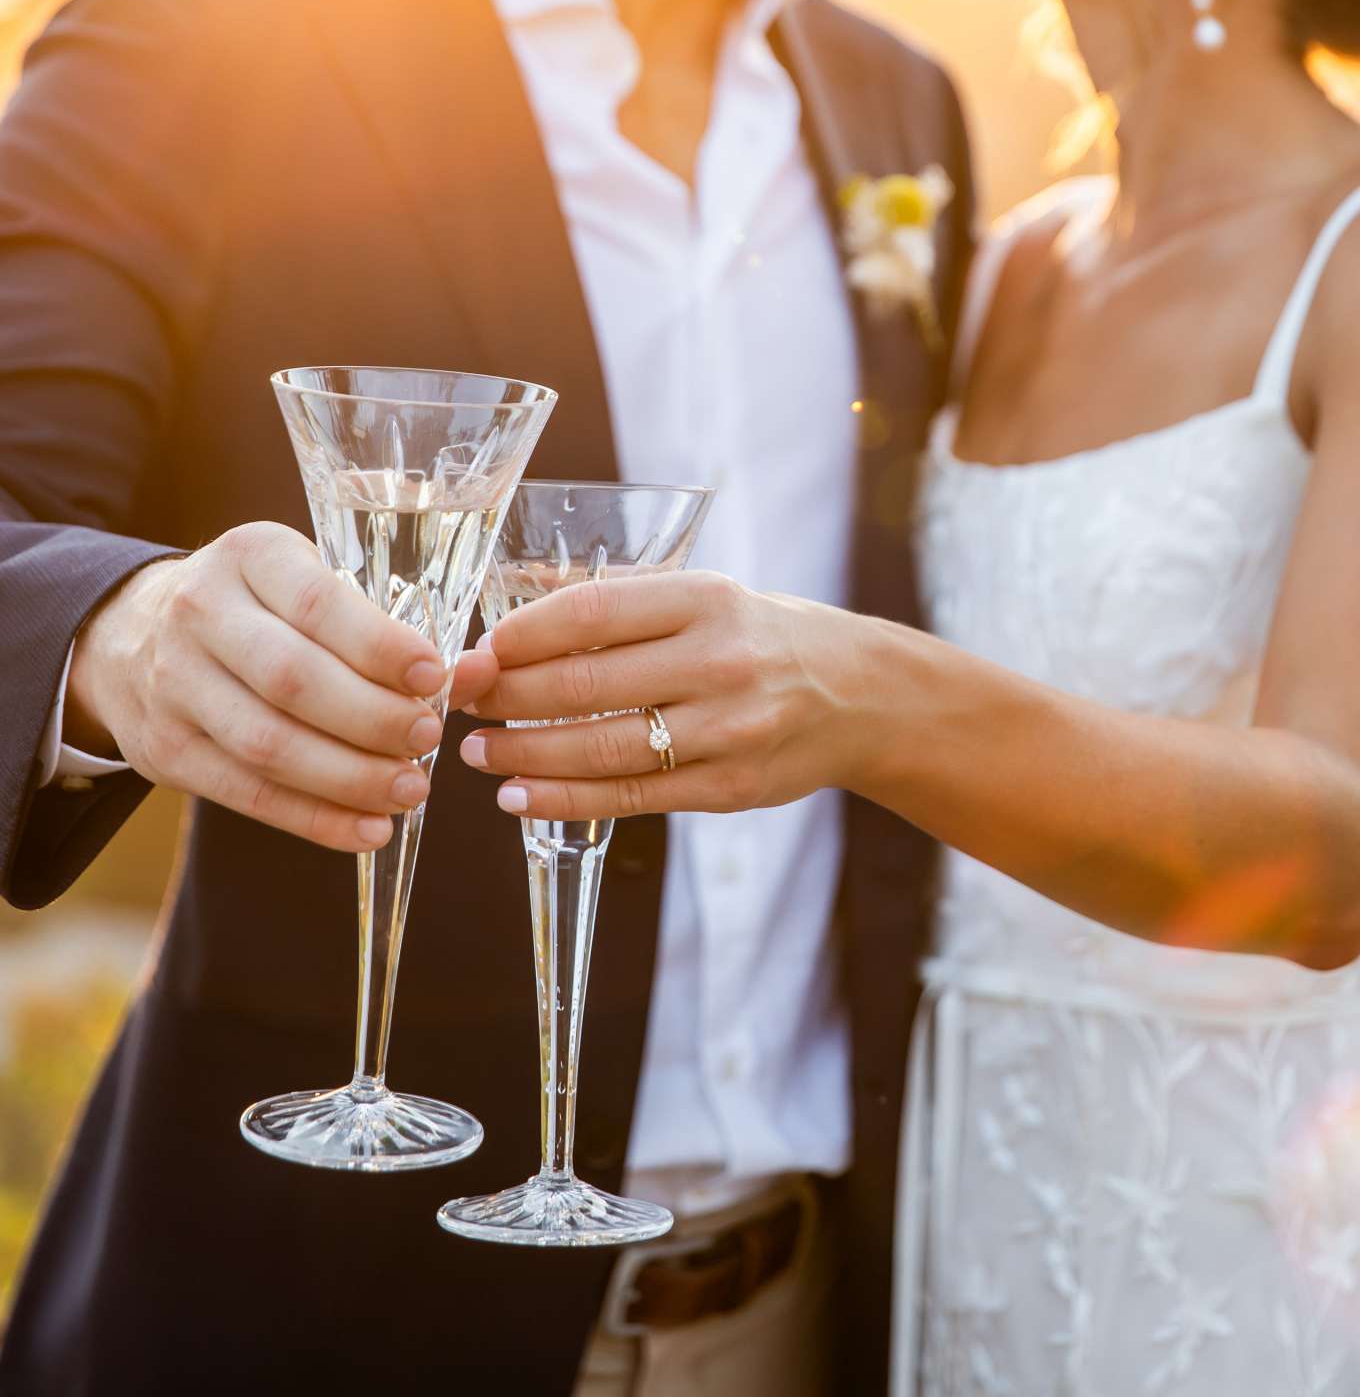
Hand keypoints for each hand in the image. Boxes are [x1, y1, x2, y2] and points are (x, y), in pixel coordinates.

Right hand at [68, 522, 499, 851]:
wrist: (128, 637)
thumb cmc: (256, 608)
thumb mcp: (306, 585)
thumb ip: (387, 629)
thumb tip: (476, 676)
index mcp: (249, 556)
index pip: (316, 603)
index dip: (378, 645)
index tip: (434, 677)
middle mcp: (201, 613)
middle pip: (292, 679)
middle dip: (371, 718)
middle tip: (428, 738)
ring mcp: (174, 684)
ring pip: (268, 744)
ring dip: (348, 778)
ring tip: (410, 789)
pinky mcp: (165, 751)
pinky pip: (247, 794)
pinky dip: (314, 819)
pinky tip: (368, 830)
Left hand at [459, 571, 865, 817]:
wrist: (861, 695)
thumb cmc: (762, 637)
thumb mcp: (708, 597)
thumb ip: (626, 609)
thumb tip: (514, 621)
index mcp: (706, 598)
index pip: (592, 610)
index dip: (520, 634)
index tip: (477, 649)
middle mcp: (718, 660)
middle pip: (584, 682)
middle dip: (506, 694)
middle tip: (460, 701)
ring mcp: (727, 728)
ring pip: (600, 747)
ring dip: (523, 753)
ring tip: (479, 751)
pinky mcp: (729, 786)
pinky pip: (630, 796)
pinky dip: (563, 798)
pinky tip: (518, 795)